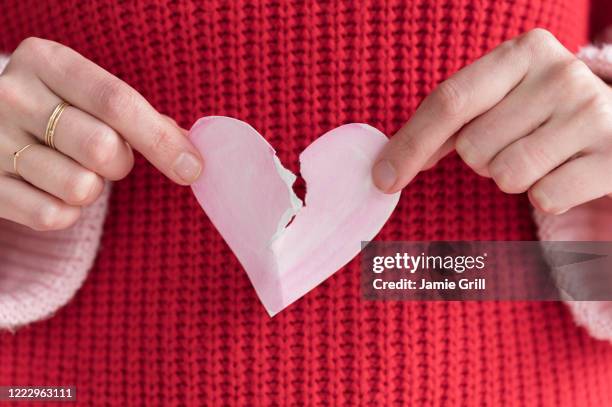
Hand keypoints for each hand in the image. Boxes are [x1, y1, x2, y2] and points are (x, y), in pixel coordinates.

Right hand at [0, 37, 202, 229]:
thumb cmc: (57, 107)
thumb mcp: (87, 92)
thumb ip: (138, 115)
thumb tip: (189, 151)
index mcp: (46, 61)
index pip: (117, 102)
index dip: (161, 140)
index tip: (193, 167)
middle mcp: (12, 95)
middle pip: (103, 148)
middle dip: (121, 163)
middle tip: (109, 158)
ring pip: (79, 187)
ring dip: (92, 189)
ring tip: (73, 170)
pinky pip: (52, 216)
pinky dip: (66, 213)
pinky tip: (52, 190)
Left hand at [372, 28, 611, 214]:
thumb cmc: (541, 111)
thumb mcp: (499, 97)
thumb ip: (448, 121)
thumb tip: (389, 166)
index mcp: (524, 51)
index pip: (449, 101)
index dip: (410, 145)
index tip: (383, 179)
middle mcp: (562, 73)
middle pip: (473, 147)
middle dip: (481, 158)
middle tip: (515, 141)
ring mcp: (593, 113)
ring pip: (506, 175)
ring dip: (511, 178)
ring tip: (541, 154)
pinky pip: (543, 199)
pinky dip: (545, 195)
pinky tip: (567, 171)